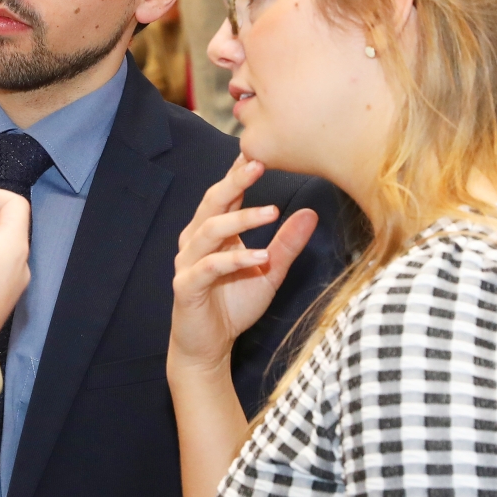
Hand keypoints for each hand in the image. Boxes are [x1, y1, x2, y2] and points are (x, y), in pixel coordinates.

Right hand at [169, 157, 317, 377]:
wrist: (208, 347)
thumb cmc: (233, 307)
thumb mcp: (269, 272)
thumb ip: (286, 245)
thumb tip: (310, 213)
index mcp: (214, 231)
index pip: (226, 194)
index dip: (240, 172)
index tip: (262, 149)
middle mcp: (197, 241)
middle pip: (212, 202)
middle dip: (235, 181)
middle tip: (260, 163)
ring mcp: (188, 262)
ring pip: (209, 230)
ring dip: (240, 218)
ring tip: (271, 213)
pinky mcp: (186, 286)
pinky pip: (208, 267)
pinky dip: (234, 259)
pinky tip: (259, 256)